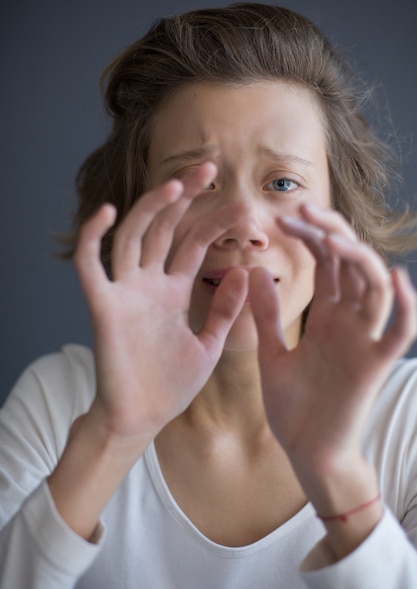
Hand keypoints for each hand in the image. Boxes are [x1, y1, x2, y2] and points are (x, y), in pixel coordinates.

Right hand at [74, 163, 247, 441]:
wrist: (142, 419)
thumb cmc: (171, 385)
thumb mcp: (208, 344)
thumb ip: (224, 310)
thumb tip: (242, 272)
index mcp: (172, 292)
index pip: (194, 244)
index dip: (217, 221)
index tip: (244, 205)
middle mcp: (148, 284)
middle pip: (165, 228)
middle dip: (185, 198)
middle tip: (210, 169)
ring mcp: (125, 292)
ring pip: (132, 236)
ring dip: (150, 207)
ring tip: (176, 183)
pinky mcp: (102, 307)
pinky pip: (90, 265)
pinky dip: (94, 237)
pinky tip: (109, 212)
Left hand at [249, 204, 416, 484]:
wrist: (306, 453)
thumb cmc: (292, 408)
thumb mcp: (271, 353)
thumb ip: (267, 315)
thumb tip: (254, 271)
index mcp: (326, 316)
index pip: (325, 263)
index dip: (309, 236)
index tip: (281, 218)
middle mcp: (349, 322)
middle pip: (350, 264)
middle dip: (330, 233)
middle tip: (302, 209)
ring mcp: (364, 341)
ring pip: (375, 288)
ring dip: (359, 258)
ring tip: (333, 236)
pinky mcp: (375, 365)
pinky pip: (399, 333)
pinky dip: (404, 307)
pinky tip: (395, 278)